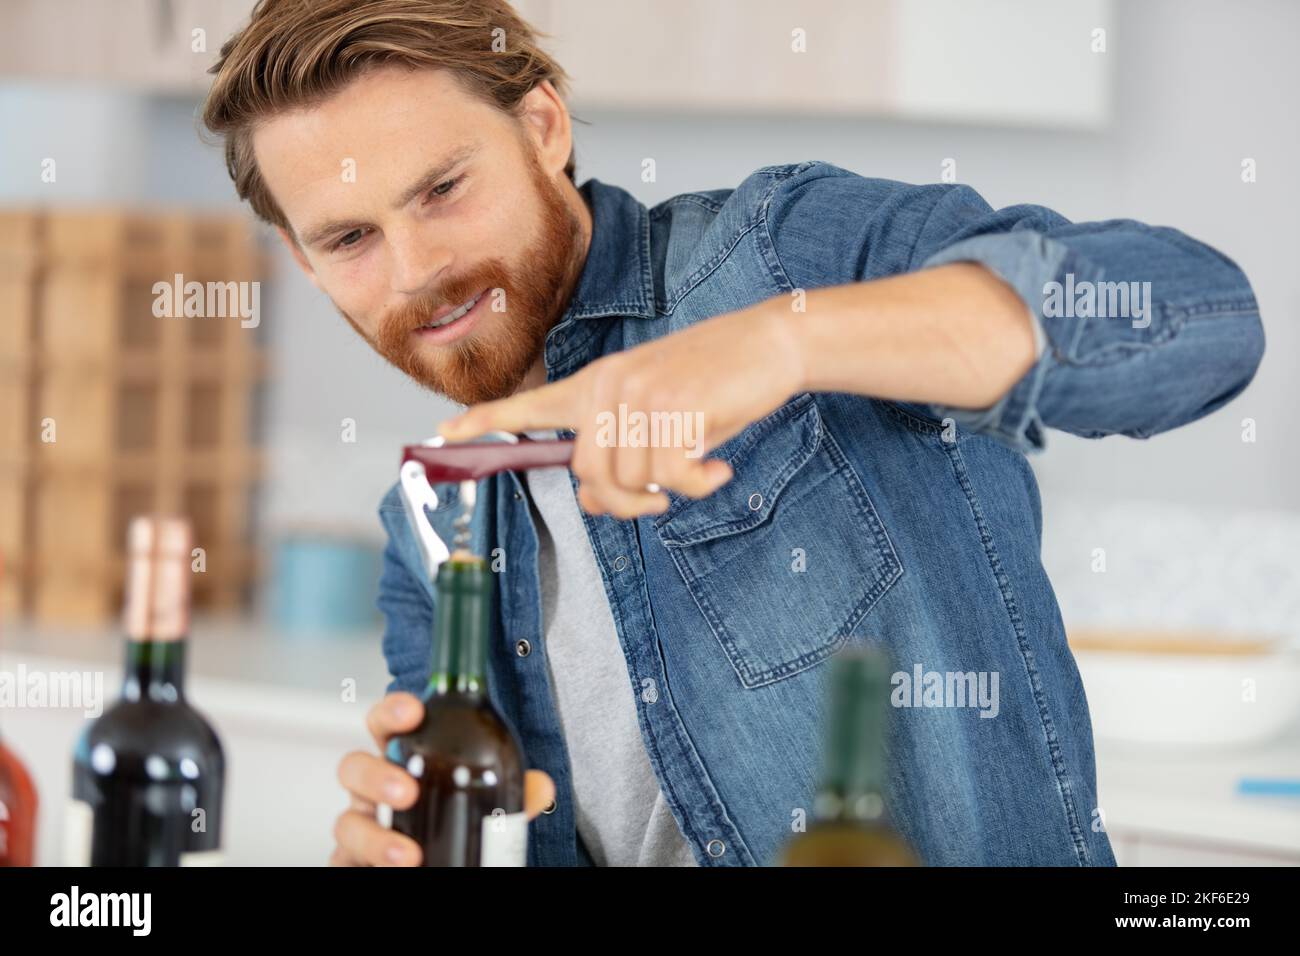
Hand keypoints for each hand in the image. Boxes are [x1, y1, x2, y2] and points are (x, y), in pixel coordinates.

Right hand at [331, 691, 556, 865]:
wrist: (432, 860)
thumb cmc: (451, 814)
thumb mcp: (486, 799)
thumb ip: (513, 792)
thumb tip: (542, 787)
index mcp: (404, 759)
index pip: (386, 724)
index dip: (392, 712)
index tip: (413, 712)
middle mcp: (375, 789)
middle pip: (354, 767)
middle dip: (376, 775)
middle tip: (408, 791)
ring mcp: (361, 826)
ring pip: (347, 823)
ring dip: (375, 838)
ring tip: (408, 855)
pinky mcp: (353, 861)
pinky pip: (343, 863)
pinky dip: (363, 866)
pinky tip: (390, 872)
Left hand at [438, 302, 803, 518]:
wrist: (767, 343)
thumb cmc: (713, 383)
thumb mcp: (658, 416)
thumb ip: (620, 451)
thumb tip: (592, 500)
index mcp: (599, 384)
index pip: (531, 405)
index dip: (486, 422)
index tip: (442, 433)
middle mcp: (609, 387)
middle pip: (592, 474)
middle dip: (625, 504)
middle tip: (660, 502)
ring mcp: (639, 394)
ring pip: (631, 480)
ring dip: (670, 492)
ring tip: (701, 470)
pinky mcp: (674, 408)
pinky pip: (672, 478)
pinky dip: (699, 485)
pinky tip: (718, 468)